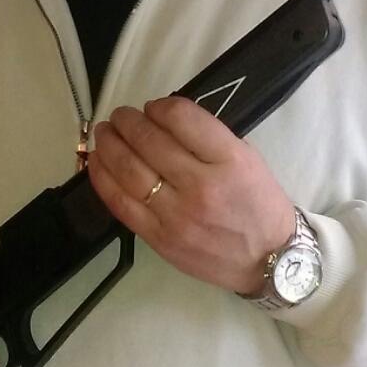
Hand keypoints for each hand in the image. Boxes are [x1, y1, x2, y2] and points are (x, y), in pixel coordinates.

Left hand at [88, 96, 295, 295]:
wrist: (269, 259)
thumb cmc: (258, 203)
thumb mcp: (246, 157)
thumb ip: (208, 136)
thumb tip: (164, 118)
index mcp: (229, 160)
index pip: (181, 118)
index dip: (160, 106)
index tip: (154, 107)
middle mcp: (201, 186)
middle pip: (149, 141)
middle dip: (128, 121)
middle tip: (121, 115)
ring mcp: (177, 216)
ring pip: (129, 170)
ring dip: (110, 144)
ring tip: (104, 132)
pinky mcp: (160, 239)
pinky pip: (121, 204)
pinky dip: (103, 178)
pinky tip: (97, 161)